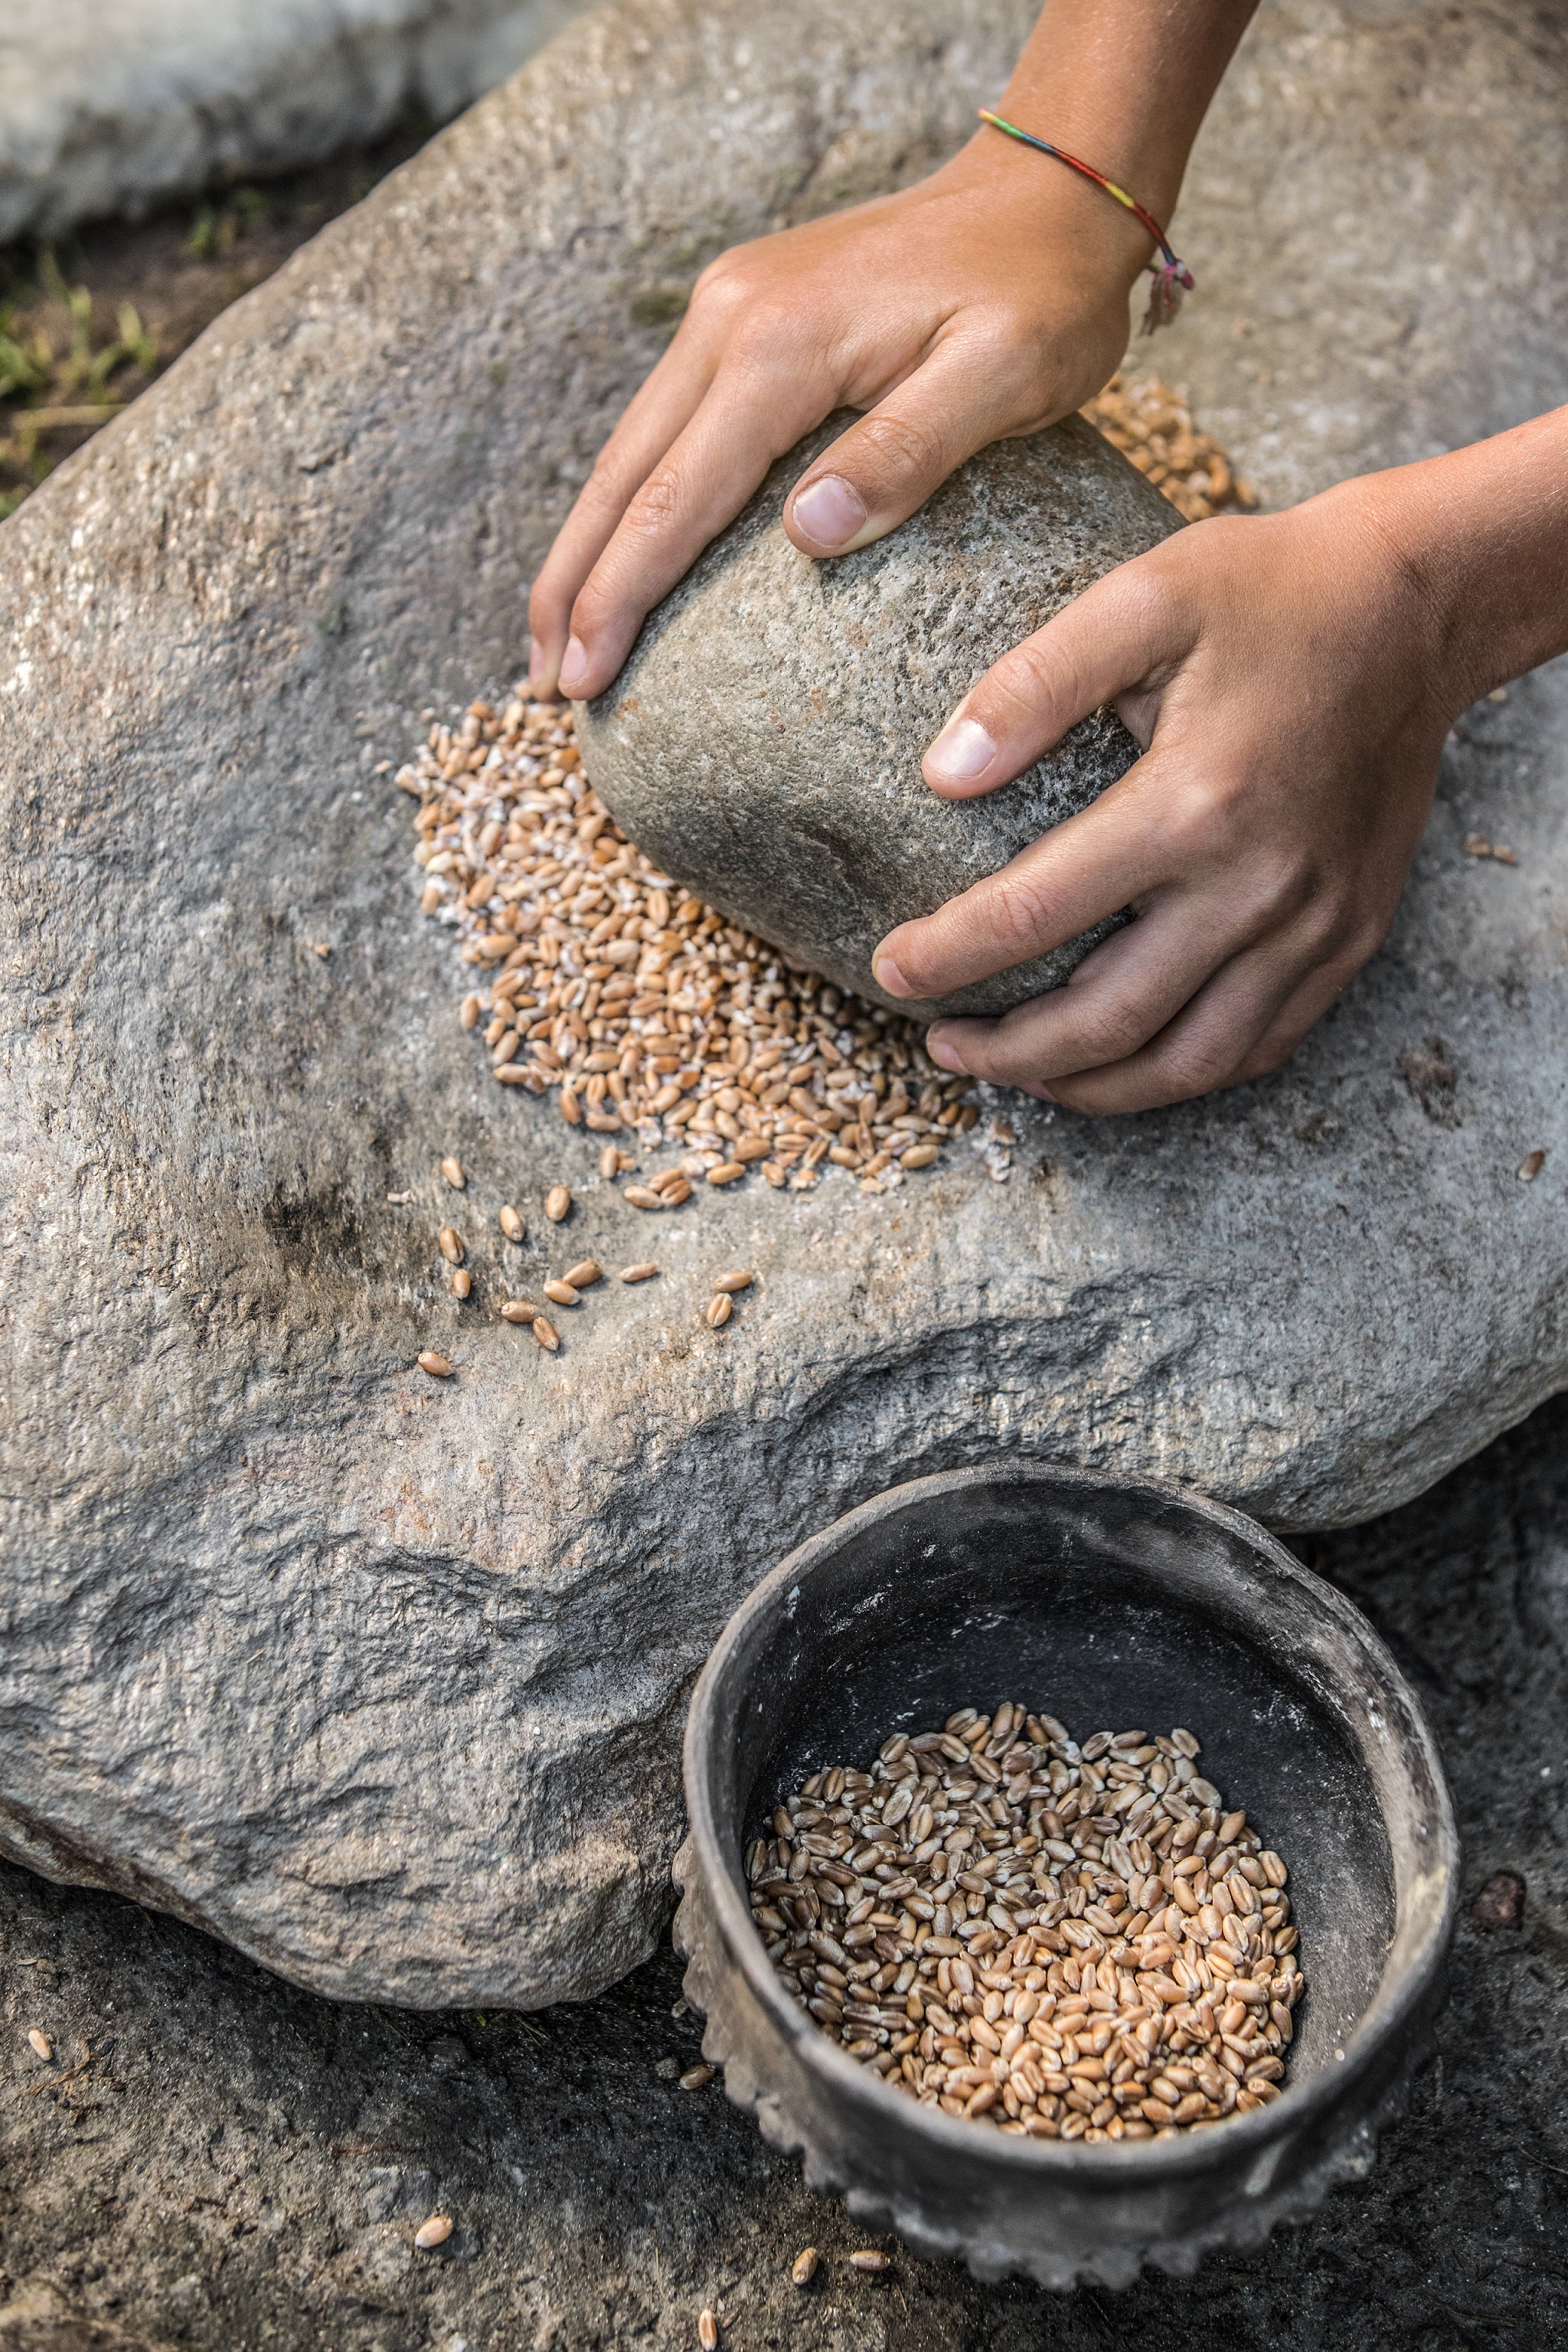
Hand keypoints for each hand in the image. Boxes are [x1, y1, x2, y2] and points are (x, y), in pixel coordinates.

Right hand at [527, 140, 1144, 699]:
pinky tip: (622, 554)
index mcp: (780, 345)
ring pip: (630, 451)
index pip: (676, 497)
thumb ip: (908, 451)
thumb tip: (807, 536)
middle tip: (542, 684)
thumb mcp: (1008, 372)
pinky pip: (666, 426)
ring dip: (587, 548)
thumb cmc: (1044, 291)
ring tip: (556, 641)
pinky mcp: (744, 315)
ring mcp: (729, 311)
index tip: (581, 678)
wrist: (1048, 185)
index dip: (621, 595)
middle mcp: (729, 319)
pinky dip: (631, 501)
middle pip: (624, 476)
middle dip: (573, 586)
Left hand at [869, 477, 1463, 1113]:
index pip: (1035, 915)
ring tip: (1017, 1072)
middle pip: (1108, 1021)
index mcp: (1194, 803)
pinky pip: (1257, 1046)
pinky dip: (1178, 1073)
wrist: (1416, 607)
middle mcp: (1259, 885)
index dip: (948, 956)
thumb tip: (941, 776)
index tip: (890, 970)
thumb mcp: (1142, 597)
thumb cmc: (1270, 591)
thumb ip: (1034, 683)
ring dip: (1088, 1086)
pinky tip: (1119, 1061)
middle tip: (942, 1044)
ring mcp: (1314, 924)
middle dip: (1008, 1052)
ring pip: (1187, 1062)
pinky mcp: (1350, 937)